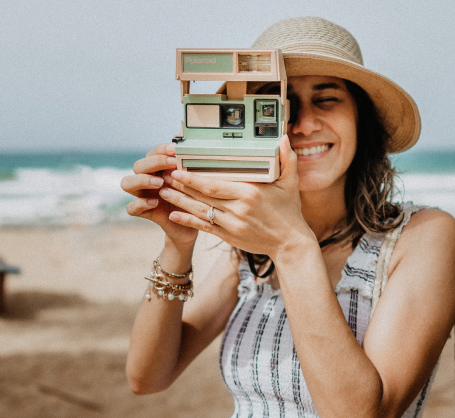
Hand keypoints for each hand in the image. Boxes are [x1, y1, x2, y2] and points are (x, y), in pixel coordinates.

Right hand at [120, 143, 198, 246]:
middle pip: (138, 166)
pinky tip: (155, 203)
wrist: (199, 221)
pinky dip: (140, 204)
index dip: (161, 150)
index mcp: (159, 169)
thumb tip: (188, 137)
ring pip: (127, 183)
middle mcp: (148, 179)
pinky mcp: (144, 212)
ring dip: (142, 180)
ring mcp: (143, 195)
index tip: (175, 149)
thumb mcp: (198, 179)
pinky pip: (131, 208)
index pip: (153, 154)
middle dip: (154, 163)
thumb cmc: (198, 196)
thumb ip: (193, 161)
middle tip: (172, 164)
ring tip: (159, 183)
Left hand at [159, 136, 314, 258]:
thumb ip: (287, 159)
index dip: (193, 178)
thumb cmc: (290, 211)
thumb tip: (283, 137)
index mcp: (249, 193)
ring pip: (200, 212)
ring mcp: (232, 225)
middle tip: (164, 176)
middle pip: (203, 196)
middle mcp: (238, 209)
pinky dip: (187, 221)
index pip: (214, 184)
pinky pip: (204, 228)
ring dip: (179, 202)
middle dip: (181, 186)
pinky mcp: (229, 236)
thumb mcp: (291, 183)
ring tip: (163, 192)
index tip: (179, 169)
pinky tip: (173, 215)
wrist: (290, 243)